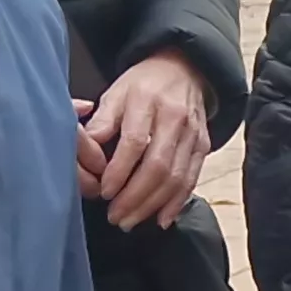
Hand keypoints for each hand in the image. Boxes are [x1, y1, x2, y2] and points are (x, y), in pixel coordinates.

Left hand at [76, 51, 210, 228]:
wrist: (184, 69)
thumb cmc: (144, 84)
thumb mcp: (116, 92)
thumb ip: (103, 120)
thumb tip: (88, 147)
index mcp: (148, 102)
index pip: (135, 142)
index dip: (119, 171)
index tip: (104, 191)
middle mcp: (174, 119)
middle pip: (157, 166)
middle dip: (135, 197)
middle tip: (115, 216)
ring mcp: (192, 134)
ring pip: (175, 177)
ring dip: (152, 205)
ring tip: (130, 221)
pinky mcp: (203, 146)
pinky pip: (191, 179)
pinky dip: (177, 202)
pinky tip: (161, 219)